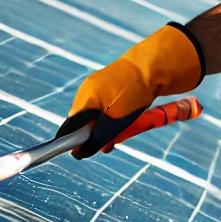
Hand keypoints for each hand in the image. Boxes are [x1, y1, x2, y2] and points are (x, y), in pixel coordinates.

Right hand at [59, 23, 203, 156]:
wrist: (151, 67)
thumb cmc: (134, 95)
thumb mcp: (116, 122)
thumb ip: (97, 138)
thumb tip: (78, 154)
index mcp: (85, 99)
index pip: (69, 126)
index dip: (73, 142)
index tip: (81, 152)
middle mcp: (85, 91)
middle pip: (81, 122)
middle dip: (93, 135)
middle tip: (109, 144)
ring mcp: (94, 86)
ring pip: (92, 115)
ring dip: (103, 127)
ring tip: (120, 132)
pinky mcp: (104, 84)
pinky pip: (100, 106)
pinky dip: (108, 116)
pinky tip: (121, 119)